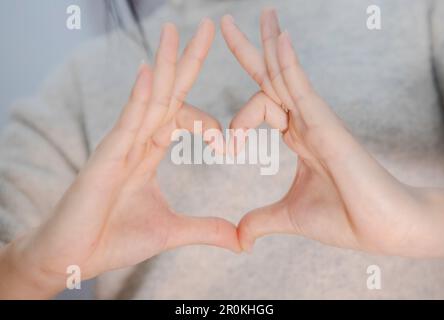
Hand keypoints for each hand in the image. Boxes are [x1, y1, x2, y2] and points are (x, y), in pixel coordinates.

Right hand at [2, 19, 239, 297]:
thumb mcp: (172, 231)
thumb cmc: (116, 239)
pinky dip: (140, 95)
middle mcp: (136, 141)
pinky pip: (128, 120)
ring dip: (164, 64)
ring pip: (148, 97)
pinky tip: (152, 70)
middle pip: (167, 93)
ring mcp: (120, 145)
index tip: (228, 142)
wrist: (78, 258)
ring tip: (175, 31)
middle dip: (187, 61)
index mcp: (150, 152)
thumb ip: (207, 229)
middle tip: (206, 27)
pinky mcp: (106, 157)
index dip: (207, 122)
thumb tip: (241, 240)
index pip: (181, 116)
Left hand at [221, 9, 443, 258]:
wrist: (382, 229)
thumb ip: (260, 221)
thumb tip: (238, 239)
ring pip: (283, 73)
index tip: (221, 145)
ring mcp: (316, 119)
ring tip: (250, 15)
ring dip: (265, 43)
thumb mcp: (289, 217)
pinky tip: (278, 38)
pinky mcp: (326, 124)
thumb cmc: (345, 218)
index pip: (260, 107)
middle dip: (248, 50)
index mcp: (296, 137)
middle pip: (270, 78)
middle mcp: (304, 121)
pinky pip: (302, 86)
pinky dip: (288, 62)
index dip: (235, 121)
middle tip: (223, 23)